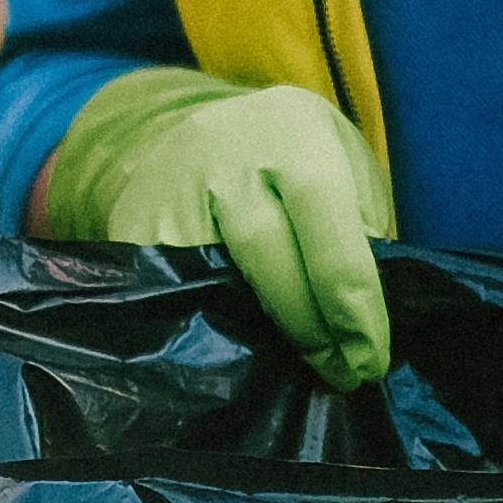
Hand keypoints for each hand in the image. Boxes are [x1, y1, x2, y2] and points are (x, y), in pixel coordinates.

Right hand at [33, 74, 394, 383]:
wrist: (184, 127)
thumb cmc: (285, 155)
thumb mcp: (340, 162)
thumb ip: (357, 224)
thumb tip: (360, 315)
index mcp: (298, 140)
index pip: (332, 240)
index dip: (354, 313)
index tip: (370, 361)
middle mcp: (231, 159)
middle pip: (272, 264)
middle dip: (312, 333)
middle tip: (342, 375)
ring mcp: (174, 193)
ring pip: (219, 287)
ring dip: (260, 340)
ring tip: (296, 372)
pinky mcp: (132, 228)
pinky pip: (175, 293)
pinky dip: (210, 329)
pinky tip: (239, 352)